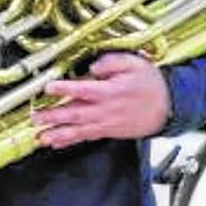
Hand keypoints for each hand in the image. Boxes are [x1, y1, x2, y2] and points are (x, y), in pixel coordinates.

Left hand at [33, 52, 169, 149]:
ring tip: (41, 137)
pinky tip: (56, 143)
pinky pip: (86, 137)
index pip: (84, 89)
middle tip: (36, 118)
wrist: (169, 107)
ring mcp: (106, 123)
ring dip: (58, 134)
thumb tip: (93, 65)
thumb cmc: (151, 84)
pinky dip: (70, 142)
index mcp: (111, 91)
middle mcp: (106, 109)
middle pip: (76, 113)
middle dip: (54, 117)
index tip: (48, 87)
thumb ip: (112, 62)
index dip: (65, 88)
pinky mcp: (108, 131)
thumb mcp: (135, 63)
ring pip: (79, 130)